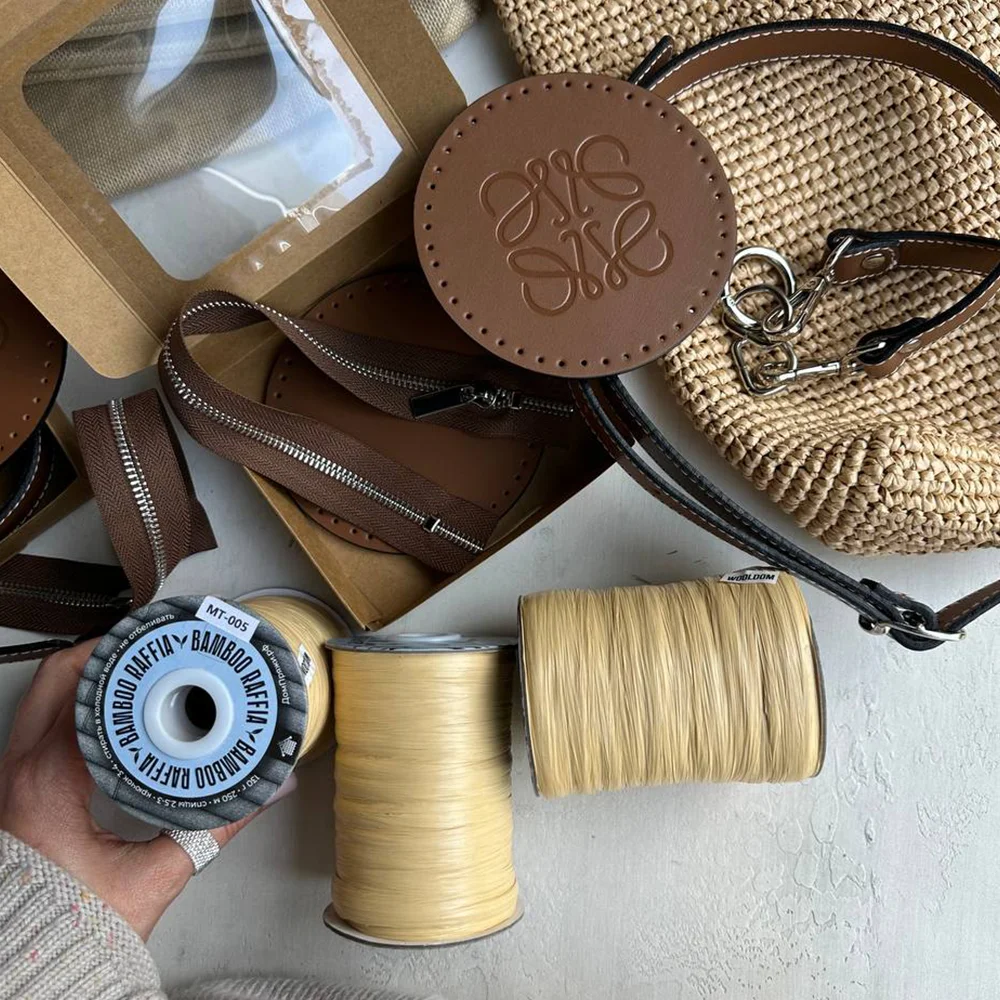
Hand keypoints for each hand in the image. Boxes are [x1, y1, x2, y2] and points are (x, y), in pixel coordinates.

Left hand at [0, 640, 293, 939]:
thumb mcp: (153, 876)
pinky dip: (75, 708)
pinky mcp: (17, 794)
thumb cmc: (73, 927)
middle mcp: (21, 773)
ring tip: (134, 671)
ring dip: (87, 678)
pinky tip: (111, 717)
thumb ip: (215, 830)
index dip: (121, 653)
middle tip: (145, 642)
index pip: (84, 689)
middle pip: (56, 678)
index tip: (154, 637)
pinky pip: (40, 726)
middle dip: (103, 650)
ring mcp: (13, 781)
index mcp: (50, 782)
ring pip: (43, 699)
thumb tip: (264, 793)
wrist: (30, 968)